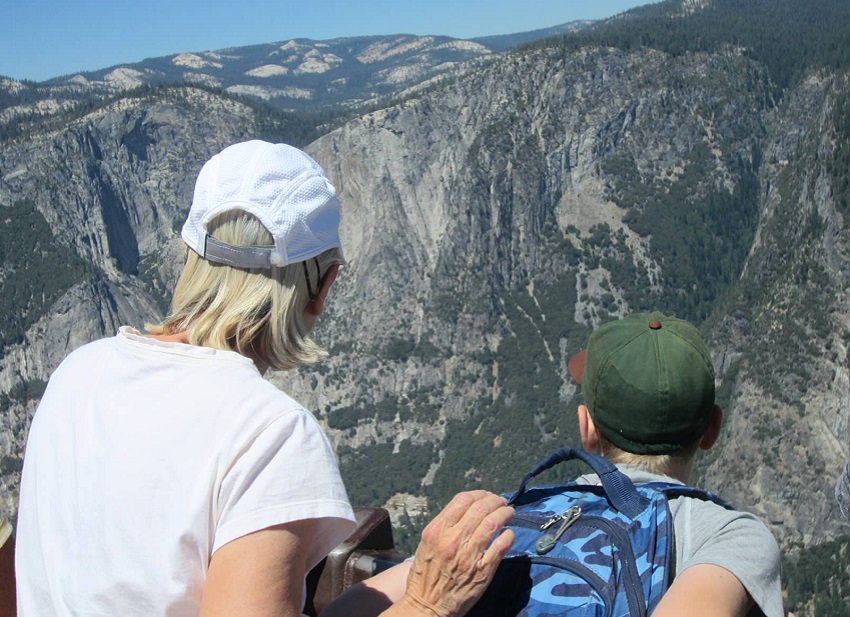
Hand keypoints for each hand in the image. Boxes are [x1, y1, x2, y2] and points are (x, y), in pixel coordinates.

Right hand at [398, 491, 514, 616]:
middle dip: (495, 501)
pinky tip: (508, 533)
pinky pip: (501, 546)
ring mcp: (469, 555)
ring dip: (505, 514)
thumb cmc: (425, 575)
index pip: (462, 500)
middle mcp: (452, 540)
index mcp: (437, 530)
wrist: (427, 606)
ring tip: (509, 512)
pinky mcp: (483, 571)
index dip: (479, 494)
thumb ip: (444, 526)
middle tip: (502, 502)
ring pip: (493, 523)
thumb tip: (467, 510)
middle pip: (481, 508)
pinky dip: (508, 535)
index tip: (486, 496)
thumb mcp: (427, 544)